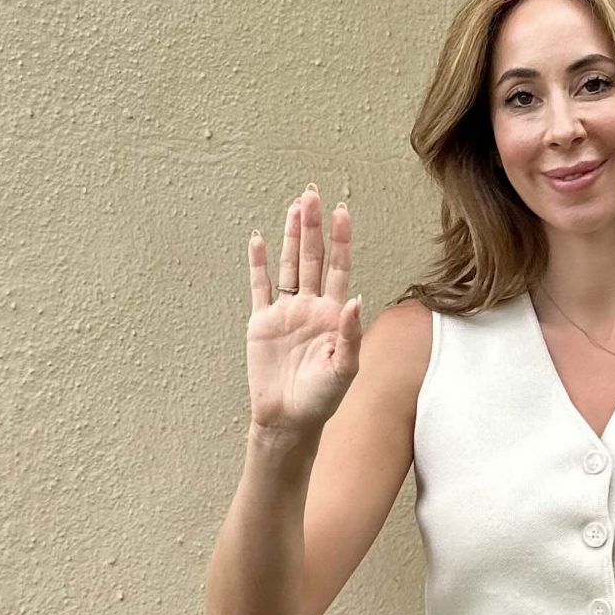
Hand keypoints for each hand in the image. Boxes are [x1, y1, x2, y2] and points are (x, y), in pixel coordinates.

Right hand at [246, 185, 361, 437]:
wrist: (288, 420)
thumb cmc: (322, 399)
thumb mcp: (344, 369)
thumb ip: (351, 335)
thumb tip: (356, 300)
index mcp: (334, 315)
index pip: (340, 268)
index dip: (341, 240)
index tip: (342, 212)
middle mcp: (311, 307)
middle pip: (313, 258)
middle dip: (313, 227)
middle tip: (312, 195)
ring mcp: (286, 312)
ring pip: (289, 265)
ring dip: (291, 237)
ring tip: (294, 207)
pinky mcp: (262, 322)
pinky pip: (260, 287)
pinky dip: (258, 264)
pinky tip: (258, 240)